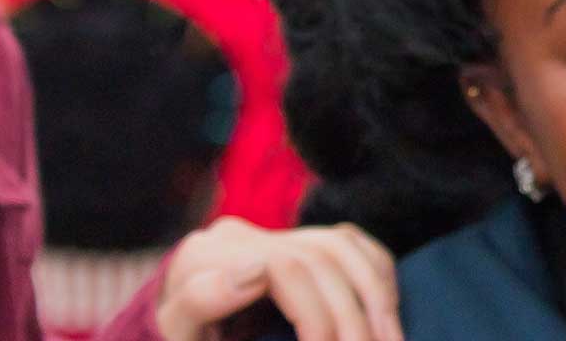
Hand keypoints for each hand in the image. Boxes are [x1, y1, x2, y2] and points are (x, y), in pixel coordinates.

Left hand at [154, 217, 402, 340]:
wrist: (177, 336)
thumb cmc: (181, 339)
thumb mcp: (178, 332)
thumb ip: (198, 302)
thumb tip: (253, 273)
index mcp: (205, 256)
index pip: (284, 268)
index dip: (317, 316)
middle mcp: (238, 236)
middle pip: (321, 260)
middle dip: (353, 317)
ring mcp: (269, 235)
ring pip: (343, 247)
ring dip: (376, 297)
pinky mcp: (294, 241)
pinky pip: (352, 242)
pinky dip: (377, 273)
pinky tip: (388, 311)